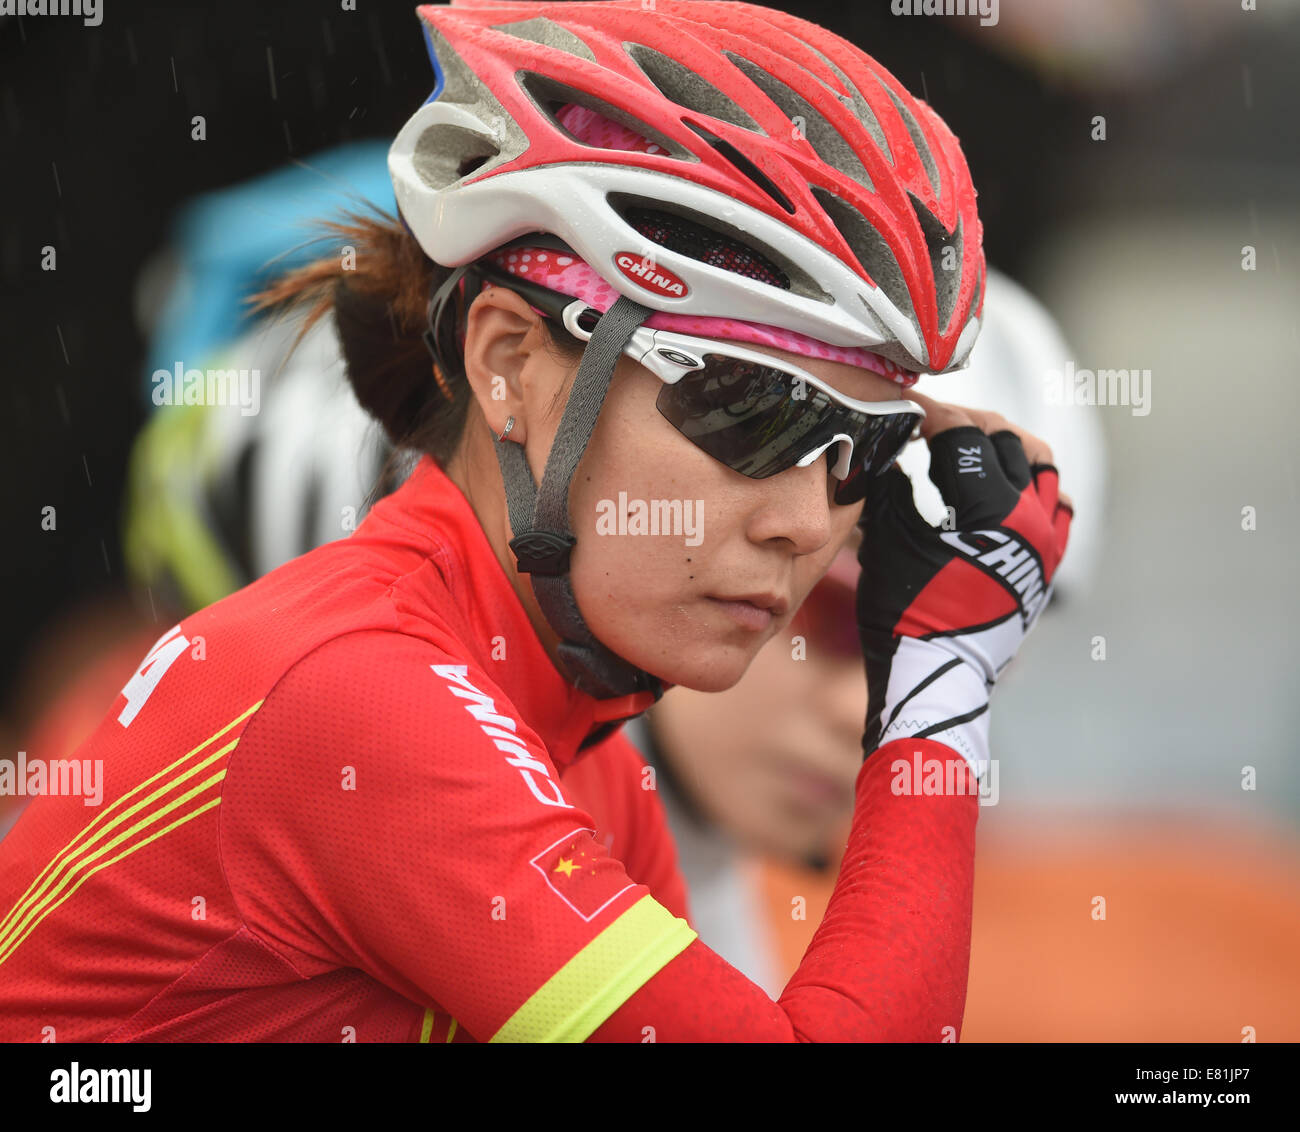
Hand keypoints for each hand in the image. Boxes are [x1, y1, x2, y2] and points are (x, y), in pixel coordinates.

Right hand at [854, 396, 1072, 779]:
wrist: (937, 676)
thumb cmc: (904, 614)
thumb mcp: (887, 540)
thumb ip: (893, 485)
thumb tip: (889, 448)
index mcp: (990, 508)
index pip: (961, 433)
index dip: (928, 413)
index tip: (902, 407)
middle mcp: (1030, 517)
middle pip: (1004, 437)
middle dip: (964, 422)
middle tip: (929, 424)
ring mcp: (1046, 540)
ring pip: (1041, 464)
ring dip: (1005, 445)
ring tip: (971, 446)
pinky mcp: (1049, 561)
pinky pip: (1058, 506)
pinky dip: (1033, 485)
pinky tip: (1005, 487)